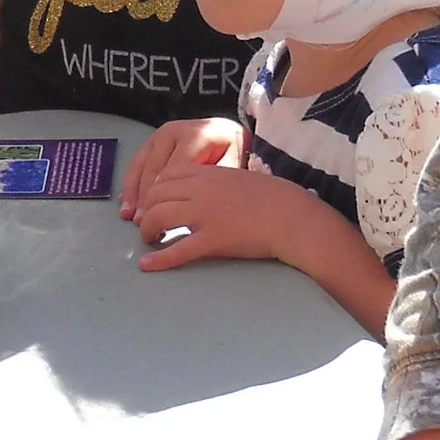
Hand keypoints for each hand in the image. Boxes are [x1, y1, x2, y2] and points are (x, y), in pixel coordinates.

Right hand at [119, 116, 243, 218]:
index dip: (165, 196)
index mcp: (196, 135)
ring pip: (141, 166)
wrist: (225, 133)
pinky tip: (126, 201)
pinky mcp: (151, 142)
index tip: (159, 217)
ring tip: (128, 214)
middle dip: (146, 197)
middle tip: (142, 221)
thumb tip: (198, 204)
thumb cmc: (229, 152)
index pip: (175, 169)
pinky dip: (130, 184)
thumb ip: (215, 181)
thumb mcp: (231, 164)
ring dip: (133, 192)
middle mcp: (174, 132)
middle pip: (155, 168)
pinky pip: (136, 163)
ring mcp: (160, 135)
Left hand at [132, 162, 325, 269]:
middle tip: (149, 226)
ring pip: (159, 218)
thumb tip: (197, 192)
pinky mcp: (213, 240)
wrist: (293, 217)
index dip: (154, 191)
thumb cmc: (272, 199)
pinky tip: (147, 265)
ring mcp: (206, 215)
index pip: (166, 176)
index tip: (155, 203)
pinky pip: (178, 250)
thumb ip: (215, 182)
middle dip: (146, 211)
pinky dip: (159, 259)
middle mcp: (202, 191)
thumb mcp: (239, 178)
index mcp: (208, 174)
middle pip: (156, 196)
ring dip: (147, 231)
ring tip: (149, 241)